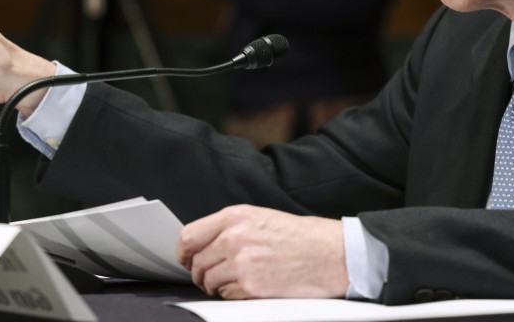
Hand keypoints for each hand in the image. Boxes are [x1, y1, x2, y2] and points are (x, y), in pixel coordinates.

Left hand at [176, 205, 348, 299]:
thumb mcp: (261, 217)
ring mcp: (241, 262)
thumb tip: (203, 245)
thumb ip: (230, 227)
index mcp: (235, 217)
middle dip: (201, 273)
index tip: (186, 260)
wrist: (330, 254)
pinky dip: (233, 294)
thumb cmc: (300, 236)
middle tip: (212, 276)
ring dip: (216, 285)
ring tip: (235, 280)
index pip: (189, 237)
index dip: (183, 253)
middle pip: (196, 262)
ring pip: (208, 281)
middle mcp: (234, 237)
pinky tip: (250, 285)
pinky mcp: (251, 285)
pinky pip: (226, 295)